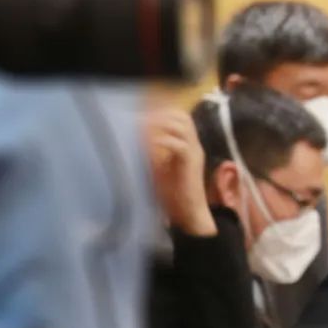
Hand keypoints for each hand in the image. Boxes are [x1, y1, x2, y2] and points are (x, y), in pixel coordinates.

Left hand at [144, 107, 215, 235]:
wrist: (190, 213)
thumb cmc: (174, 195)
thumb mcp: (160, 170)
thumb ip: (153, 155)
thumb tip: (134, 143)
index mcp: (188, 147)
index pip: (181, 119)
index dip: (163, 114)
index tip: (142, 116)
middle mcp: (194, 146)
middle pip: (183, 118)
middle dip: (161, 115)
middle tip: (141, 120)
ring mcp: (194, 153)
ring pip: (182, 127)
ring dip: (162, 125)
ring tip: (145, 129)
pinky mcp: (191, 164)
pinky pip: (179, 146)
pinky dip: (163, 142)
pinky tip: (151, 144)